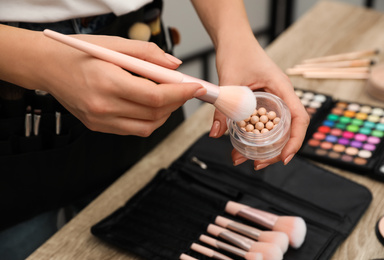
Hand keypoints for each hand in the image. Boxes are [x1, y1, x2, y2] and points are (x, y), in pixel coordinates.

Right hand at [7, 29, 205, 135]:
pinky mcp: (99, 127)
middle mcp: (104, 107)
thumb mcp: (115, 45)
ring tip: (169, 97)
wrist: (47, 67)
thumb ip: (148, 54)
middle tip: (186, 89)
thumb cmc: (78, 53)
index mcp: (108, 83)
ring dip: (165, 114)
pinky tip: (150, 106)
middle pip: (155, 113)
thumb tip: (174, 65)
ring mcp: (100, 121)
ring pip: (147, 127)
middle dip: (177, 102)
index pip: (156, 96)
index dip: (181, 93)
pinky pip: (133, 130)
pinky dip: (149, 120)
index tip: (195, 87)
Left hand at [209, 35, 308, 169]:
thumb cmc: (236, 53)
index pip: (300, 118)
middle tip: (256, 164)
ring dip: (262, 146)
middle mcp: (281, 96)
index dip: (295, 140)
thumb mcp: (229, 81)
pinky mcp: (261, 102)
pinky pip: (262, 123)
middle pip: (288, 129)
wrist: (232, 40)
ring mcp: (272, 99)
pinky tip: (239, 145)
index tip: (284, 158)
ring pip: (274, 129)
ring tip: (243, 159)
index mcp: (282, 88)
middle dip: (275, 151)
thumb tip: (216, 134)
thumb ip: (223, 108)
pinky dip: (253, 136)